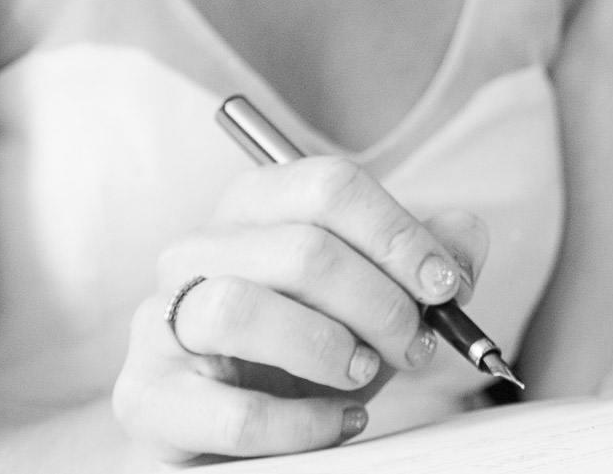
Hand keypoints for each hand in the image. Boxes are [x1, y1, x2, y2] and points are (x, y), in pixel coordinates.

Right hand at [111, 157, 487, 460]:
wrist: (237, 426)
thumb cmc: (311, 345)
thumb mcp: (378, 293)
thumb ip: (429, 256)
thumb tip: (465, 238)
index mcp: (256, 204)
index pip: (330, 185)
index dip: (400, 235)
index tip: (446, 284)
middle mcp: (199, 249)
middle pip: (303, 250)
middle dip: (381, 303)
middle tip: (417, 343)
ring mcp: (161, 320)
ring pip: (243, 310)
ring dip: (331, 349)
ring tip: (365, 374)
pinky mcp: (148, 397)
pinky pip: (230, 410)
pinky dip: (302, 421)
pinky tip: (340, 419)